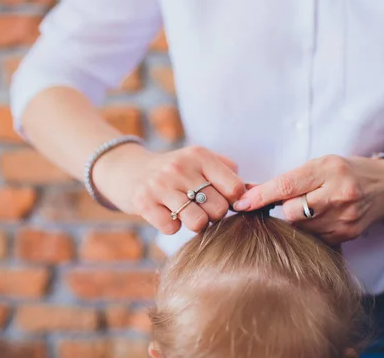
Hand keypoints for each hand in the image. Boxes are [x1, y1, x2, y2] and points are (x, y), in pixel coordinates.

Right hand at [94, 144, 244, 234]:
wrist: (128, 171)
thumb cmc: (174, 172)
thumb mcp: (199, 161)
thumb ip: (227, 172)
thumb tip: (254, 190)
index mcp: (200, 155)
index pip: (235, 188)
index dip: (234, 202)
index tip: (224, 202)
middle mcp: (180, 167)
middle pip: (219, 209)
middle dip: (213, 215)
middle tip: (201, 208)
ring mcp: (160, 184)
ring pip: (198, 222)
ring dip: (195, 224)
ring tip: (187, 213)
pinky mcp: (143, 201)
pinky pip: (172, 228)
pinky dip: (172, 227)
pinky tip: (166, 214)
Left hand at [233, 155, 383, 243]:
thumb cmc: (346, 171)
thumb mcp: (320, 164)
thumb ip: (290, 179)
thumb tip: (250, 193)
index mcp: (329, 169)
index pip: (287, 186)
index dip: (261, 196)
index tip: (241, 204)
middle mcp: (340, 193)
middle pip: (293, 212)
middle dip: (286, 208)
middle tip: (293, 200)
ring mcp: (345, 218)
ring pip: (302, 227)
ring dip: (299, 220)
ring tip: (313, 207)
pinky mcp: (348, 235)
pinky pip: (316, 238)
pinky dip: (312, 229)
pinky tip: (322, 218)